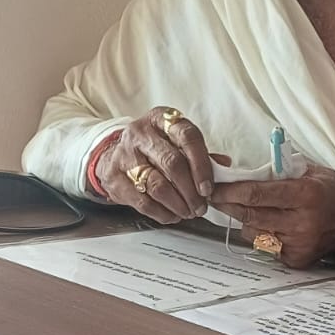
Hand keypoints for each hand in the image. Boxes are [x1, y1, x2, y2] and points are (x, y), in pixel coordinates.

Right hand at [96, 107, 227, 224]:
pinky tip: (172, 215)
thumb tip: (224, 167)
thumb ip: (199, 154)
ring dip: (178, 204)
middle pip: (172, 163)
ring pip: (157, 185)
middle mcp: (141, 133)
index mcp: (161, 119)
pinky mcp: (113, 177)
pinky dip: (162, 213)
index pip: (187, 137)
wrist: (111, 156)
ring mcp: (124, 155)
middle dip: (191, 191)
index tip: (208, 188)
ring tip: (189, 212)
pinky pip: (142, 202)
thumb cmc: (152, 150)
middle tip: (201, 206)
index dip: (202, 164)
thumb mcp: (174, 142)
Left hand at [210, 165, 334, 267]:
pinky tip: (270, 224)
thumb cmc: (331, 191)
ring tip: (249, 208)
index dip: (231, 191)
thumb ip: (279, 171)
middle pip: (250, 215)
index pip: (257, 194)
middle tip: (215, 196)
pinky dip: (261, 234)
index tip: (214, 187)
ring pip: (254, 232)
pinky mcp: (296, 260)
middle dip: (229, 205)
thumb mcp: (310, 171)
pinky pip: (265, 246)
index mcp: (305, 195)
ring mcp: (299, 244)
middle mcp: (302, 223)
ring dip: (245, 220)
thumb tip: (242, 172)